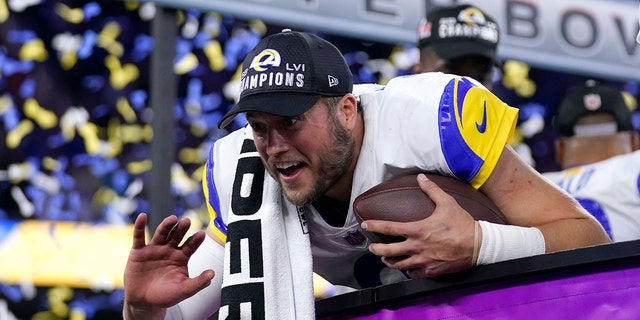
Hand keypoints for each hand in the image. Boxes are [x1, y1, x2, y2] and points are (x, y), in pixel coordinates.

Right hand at [123, 213, 214, 316]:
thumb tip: (213, 274)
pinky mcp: (139, 251)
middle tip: (187, 221)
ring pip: (161, 233)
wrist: (143, 303)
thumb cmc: (165, 296)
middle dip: (182, 228)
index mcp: (182, 257)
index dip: (196, 240)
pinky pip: (139, 237)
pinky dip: (139, 226)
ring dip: (166, 225)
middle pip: (177, 236)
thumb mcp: (184, 290)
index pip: (191, 245)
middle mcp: (169, 249)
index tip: (202, 234)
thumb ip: (198, 282)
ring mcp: (155, 249)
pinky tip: (142, 216)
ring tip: (172, 219)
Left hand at [362, 174, 476, 277]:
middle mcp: (417, 247)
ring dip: (389, 262)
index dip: (374, 226)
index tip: (365, 225)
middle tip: (372, 248)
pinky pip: (412, 274)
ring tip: (385, 259)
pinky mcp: (430, 271)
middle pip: (387, 252)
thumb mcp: (447, 202)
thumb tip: (420, 177)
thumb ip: (431, 190)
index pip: (389, 228)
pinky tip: (406, 267)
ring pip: (397, 265)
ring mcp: (422, 261)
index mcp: (417, 230)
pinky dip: (407, 271)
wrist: (479, 246)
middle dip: (376, 250)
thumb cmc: (462, 224)